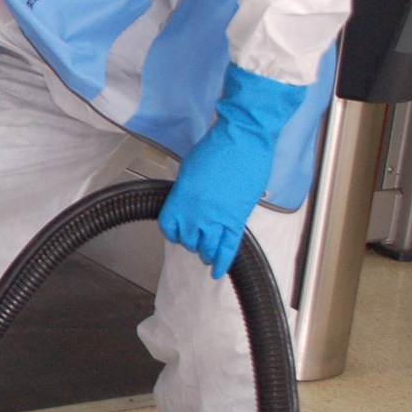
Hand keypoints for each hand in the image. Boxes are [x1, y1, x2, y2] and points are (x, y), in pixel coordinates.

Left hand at [160, 64, 307, 279]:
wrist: (243, 140)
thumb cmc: (215, 149)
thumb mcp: (189, 170)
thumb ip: (185, 192)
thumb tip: (188, 202)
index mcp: (179, 199)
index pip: (169, 228)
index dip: (173, 232)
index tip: (178, 232)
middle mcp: (195, 213)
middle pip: (188, 240)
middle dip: (192, 241)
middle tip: (197, 238)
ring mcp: (217, 218)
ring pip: (207, 247)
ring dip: (206, 252)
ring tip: (207, 254)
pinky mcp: (237, 219)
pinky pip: (229, 247)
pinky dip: (223, 261)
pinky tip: (219, 271)